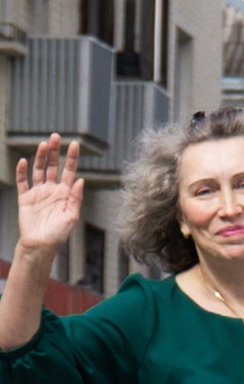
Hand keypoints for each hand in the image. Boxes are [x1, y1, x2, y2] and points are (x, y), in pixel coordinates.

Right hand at [11, 134, 82, 265]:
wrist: (39, 246)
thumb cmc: (58, 234)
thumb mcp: (71, 216)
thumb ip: (76, 198)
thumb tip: (80, 180)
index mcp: (65, 193)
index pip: (69, 171)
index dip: (72, 157)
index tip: (74, 144)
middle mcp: (52, 190)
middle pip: (53, 166)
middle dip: (54, 152)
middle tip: (55, 137)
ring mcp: (38, 193)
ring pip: (39, 170)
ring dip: (40, 157)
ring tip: (43, 145)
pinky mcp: (25, 198)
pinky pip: (23, 182)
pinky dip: (22, 171)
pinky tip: (24, 161)